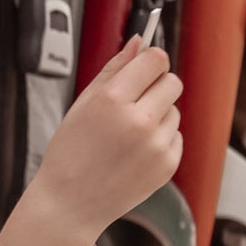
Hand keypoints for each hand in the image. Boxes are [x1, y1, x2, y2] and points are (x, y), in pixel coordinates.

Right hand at [34, 35, 182, 234]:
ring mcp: (156, 145)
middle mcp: (139, 121)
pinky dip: (160, 139)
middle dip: (156, 85)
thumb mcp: (82, 104)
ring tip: (128, 134)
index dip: (150, 60)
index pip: (155, 60)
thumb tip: (138, 42)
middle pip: (172, 81)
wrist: (70, 204)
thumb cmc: (70, 154)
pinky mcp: (167, 165)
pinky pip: (175, 136)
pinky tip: (135, 151)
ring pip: (175, 109)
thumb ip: (114, 69)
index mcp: (113, 100)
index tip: (144, 67)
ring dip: (158, 114)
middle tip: (134, 101)